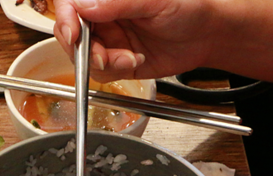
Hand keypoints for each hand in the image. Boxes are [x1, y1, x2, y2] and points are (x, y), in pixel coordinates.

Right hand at [53, 0, 216, 81]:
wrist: (208, 34)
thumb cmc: (188, 6)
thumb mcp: (154, 0)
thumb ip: (118, 2)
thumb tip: (84, 5)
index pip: (70, 4)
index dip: (65, 19)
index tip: (73, 34)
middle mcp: (103, 15)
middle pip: (71, 33)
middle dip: (84, 49)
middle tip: (103, 56)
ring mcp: (109, 38)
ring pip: (84, 57)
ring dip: (103, 62)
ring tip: (128, 58)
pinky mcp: (117, 61)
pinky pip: (102, 72)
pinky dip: (115, 71)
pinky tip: (134, 60)